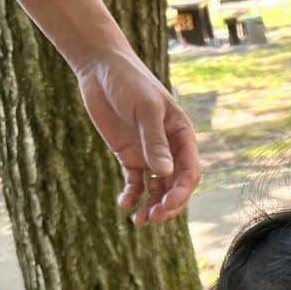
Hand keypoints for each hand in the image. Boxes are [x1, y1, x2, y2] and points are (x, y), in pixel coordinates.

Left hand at [75, 48, 199, 225]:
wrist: (101, 67)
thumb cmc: (129, 81)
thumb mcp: (144, 109)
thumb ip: (154, 141)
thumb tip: (165, 174)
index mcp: (182, 136)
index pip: (189, 172)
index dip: (181, 193)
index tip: (165, 205)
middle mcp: (169, 149)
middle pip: (175, 186)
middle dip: (166, 205)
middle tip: (151, 218)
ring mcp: (149, 154)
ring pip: (156, 189)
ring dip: (150, 206)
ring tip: (138, 221)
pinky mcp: (128, 155)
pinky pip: (134, 182)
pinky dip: (131, 195)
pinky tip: (123, 204)